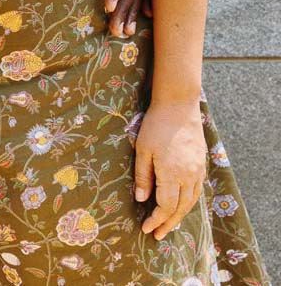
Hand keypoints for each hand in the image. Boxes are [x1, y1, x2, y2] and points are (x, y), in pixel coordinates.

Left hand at [134, 100, 205, 239]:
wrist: (179, 107)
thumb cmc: (156, 126)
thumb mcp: (142, 150)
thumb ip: (143, 176)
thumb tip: (140, 199)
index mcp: (172, 174)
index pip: (165, 206)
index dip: (156, 219)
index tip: (146, 229)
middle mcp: (189, 176)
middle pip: (180, 208)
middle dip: (168, 223)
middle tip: (157, 235)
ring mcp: (197, 171)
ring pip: (191, 201)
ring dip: (179, 215)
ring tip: (168, 225)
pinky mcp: (201, 165)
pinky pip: (197, 191)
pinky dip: (189, 203)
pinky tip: (181, 206)